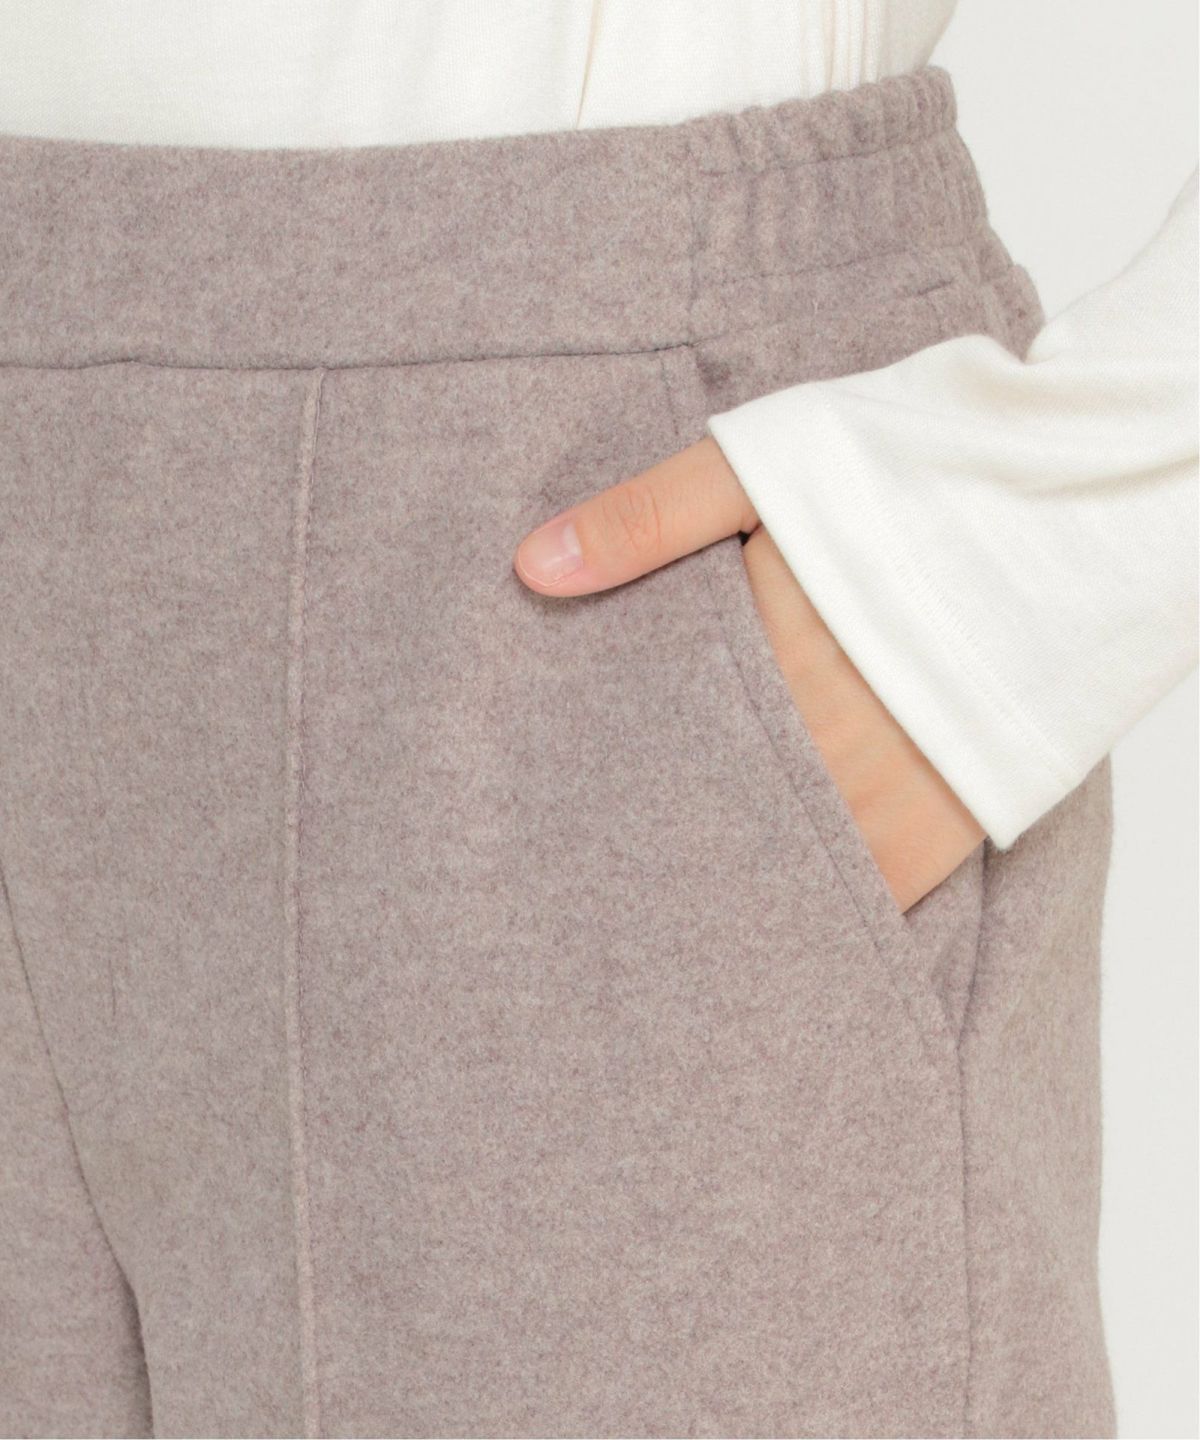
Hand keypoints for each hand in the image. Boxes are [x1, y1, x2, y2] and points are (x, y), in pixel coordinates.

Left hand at [512, 437, 984, 911]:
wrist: (1078, 502)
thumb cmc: (918, 470)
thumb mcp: (769, 466)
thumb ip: (649, 520)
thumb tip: (531, 569)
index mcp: (770, 662)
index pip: (662, 754)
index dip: (611, 786)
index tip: (572, 807)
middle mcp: (830, 746)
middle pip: (719, 822)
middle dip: (669, 837)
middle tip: (610, 874)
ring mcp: (899, 796)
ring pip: (792, 872)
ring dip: (743, 873)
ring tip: (691, 888)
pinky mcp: (957, 822)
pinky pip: (873, 890)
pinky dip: (827, 892)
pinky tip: (786, 891)